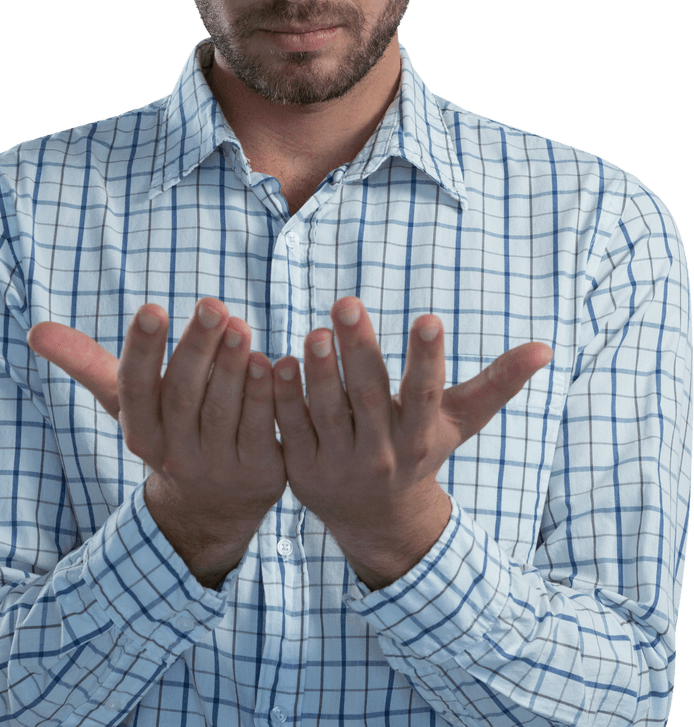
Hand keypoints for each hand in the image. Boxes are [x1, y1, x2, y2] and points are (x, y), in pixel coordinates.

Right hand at [27, 300, 285, 585]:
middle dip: (196, 348)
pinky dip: (268, 396)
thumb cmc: (169, 430)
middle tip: (212, 305)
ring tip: (239, 325)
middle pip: (183, 397)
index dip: (143, 351)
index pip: (135, 390)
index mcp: (141, 434)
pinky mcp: (261, 473)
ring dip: (233, 367)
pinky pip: (264, 429)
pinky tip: (272, 361)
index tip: (151, 307)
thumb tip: (34, 330)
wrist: (212, 509)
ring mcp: (219, 467)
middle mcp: (175, 455)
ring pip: (224, 412)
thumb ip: (86, 363)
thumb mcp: (128, 405)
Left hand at [273, 297, 552, 589]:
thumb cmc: (422, 450)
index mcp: (419, 435)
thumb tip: (546, 348)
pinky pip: (289, 427)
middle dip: (358, 348)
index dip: (428, 358)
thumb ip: (499, 383)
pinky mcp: (300, 468)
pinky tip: (275, 362)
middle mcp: (380, 452)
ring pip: (324, 411)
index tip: (429, 319)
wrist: (378, 519)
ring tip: (314, 332)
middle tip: (346, 303)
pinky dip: (282, 397)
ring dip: (317, 371)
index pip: (424, 393)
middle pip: (367, 395)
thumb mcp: (459, 421)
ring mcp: (337, 462)